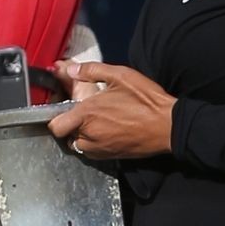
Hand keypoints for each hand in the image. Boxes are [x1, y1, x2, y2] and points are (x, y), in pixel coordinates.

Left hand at [47, 63, 175, 159]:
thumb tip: (70, 69)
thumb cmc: (146, 100)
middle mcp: (90, 135)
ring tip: (96, 123)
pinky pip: (92, 153)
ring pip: (79, 145)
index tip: (64, 109)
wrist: (168, 126)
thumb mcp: (121, 76)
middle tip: (84, 114)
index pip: (56, 125)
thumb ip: (92, 70)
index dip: (56, 117)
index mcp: (88, 114)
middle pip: (66, 135)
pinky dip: (93, 144)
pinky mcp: (110, 156)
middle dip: (71, 125)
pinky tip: (106, 132)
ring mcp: (100, 149)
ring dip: (81, 136)